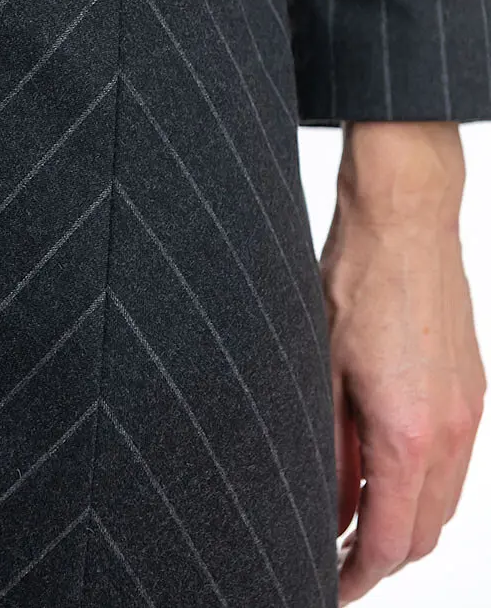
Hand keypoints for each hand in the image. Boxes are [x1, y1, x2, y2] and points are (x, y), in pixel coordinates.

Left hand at [320, 121, 485, 604]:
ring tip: (356, 514)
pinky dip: (424, 481)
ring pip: (447, 499)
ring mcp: (468, 408)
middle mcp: (451, 430)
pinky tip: (386, 464)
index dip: (358, 575)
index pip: (390, 541)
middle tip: (338, 555)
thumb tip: (327, 498)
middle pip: (426, 532)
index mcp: (409, 433)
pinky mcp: (472, 386)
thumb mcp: (320, 370)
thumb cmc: (356, 280)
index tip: (331, 583)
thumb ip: (327, 445)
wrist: (404, 220)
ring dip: (406, 519)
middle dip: (383, 556)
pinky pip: (457, 461)